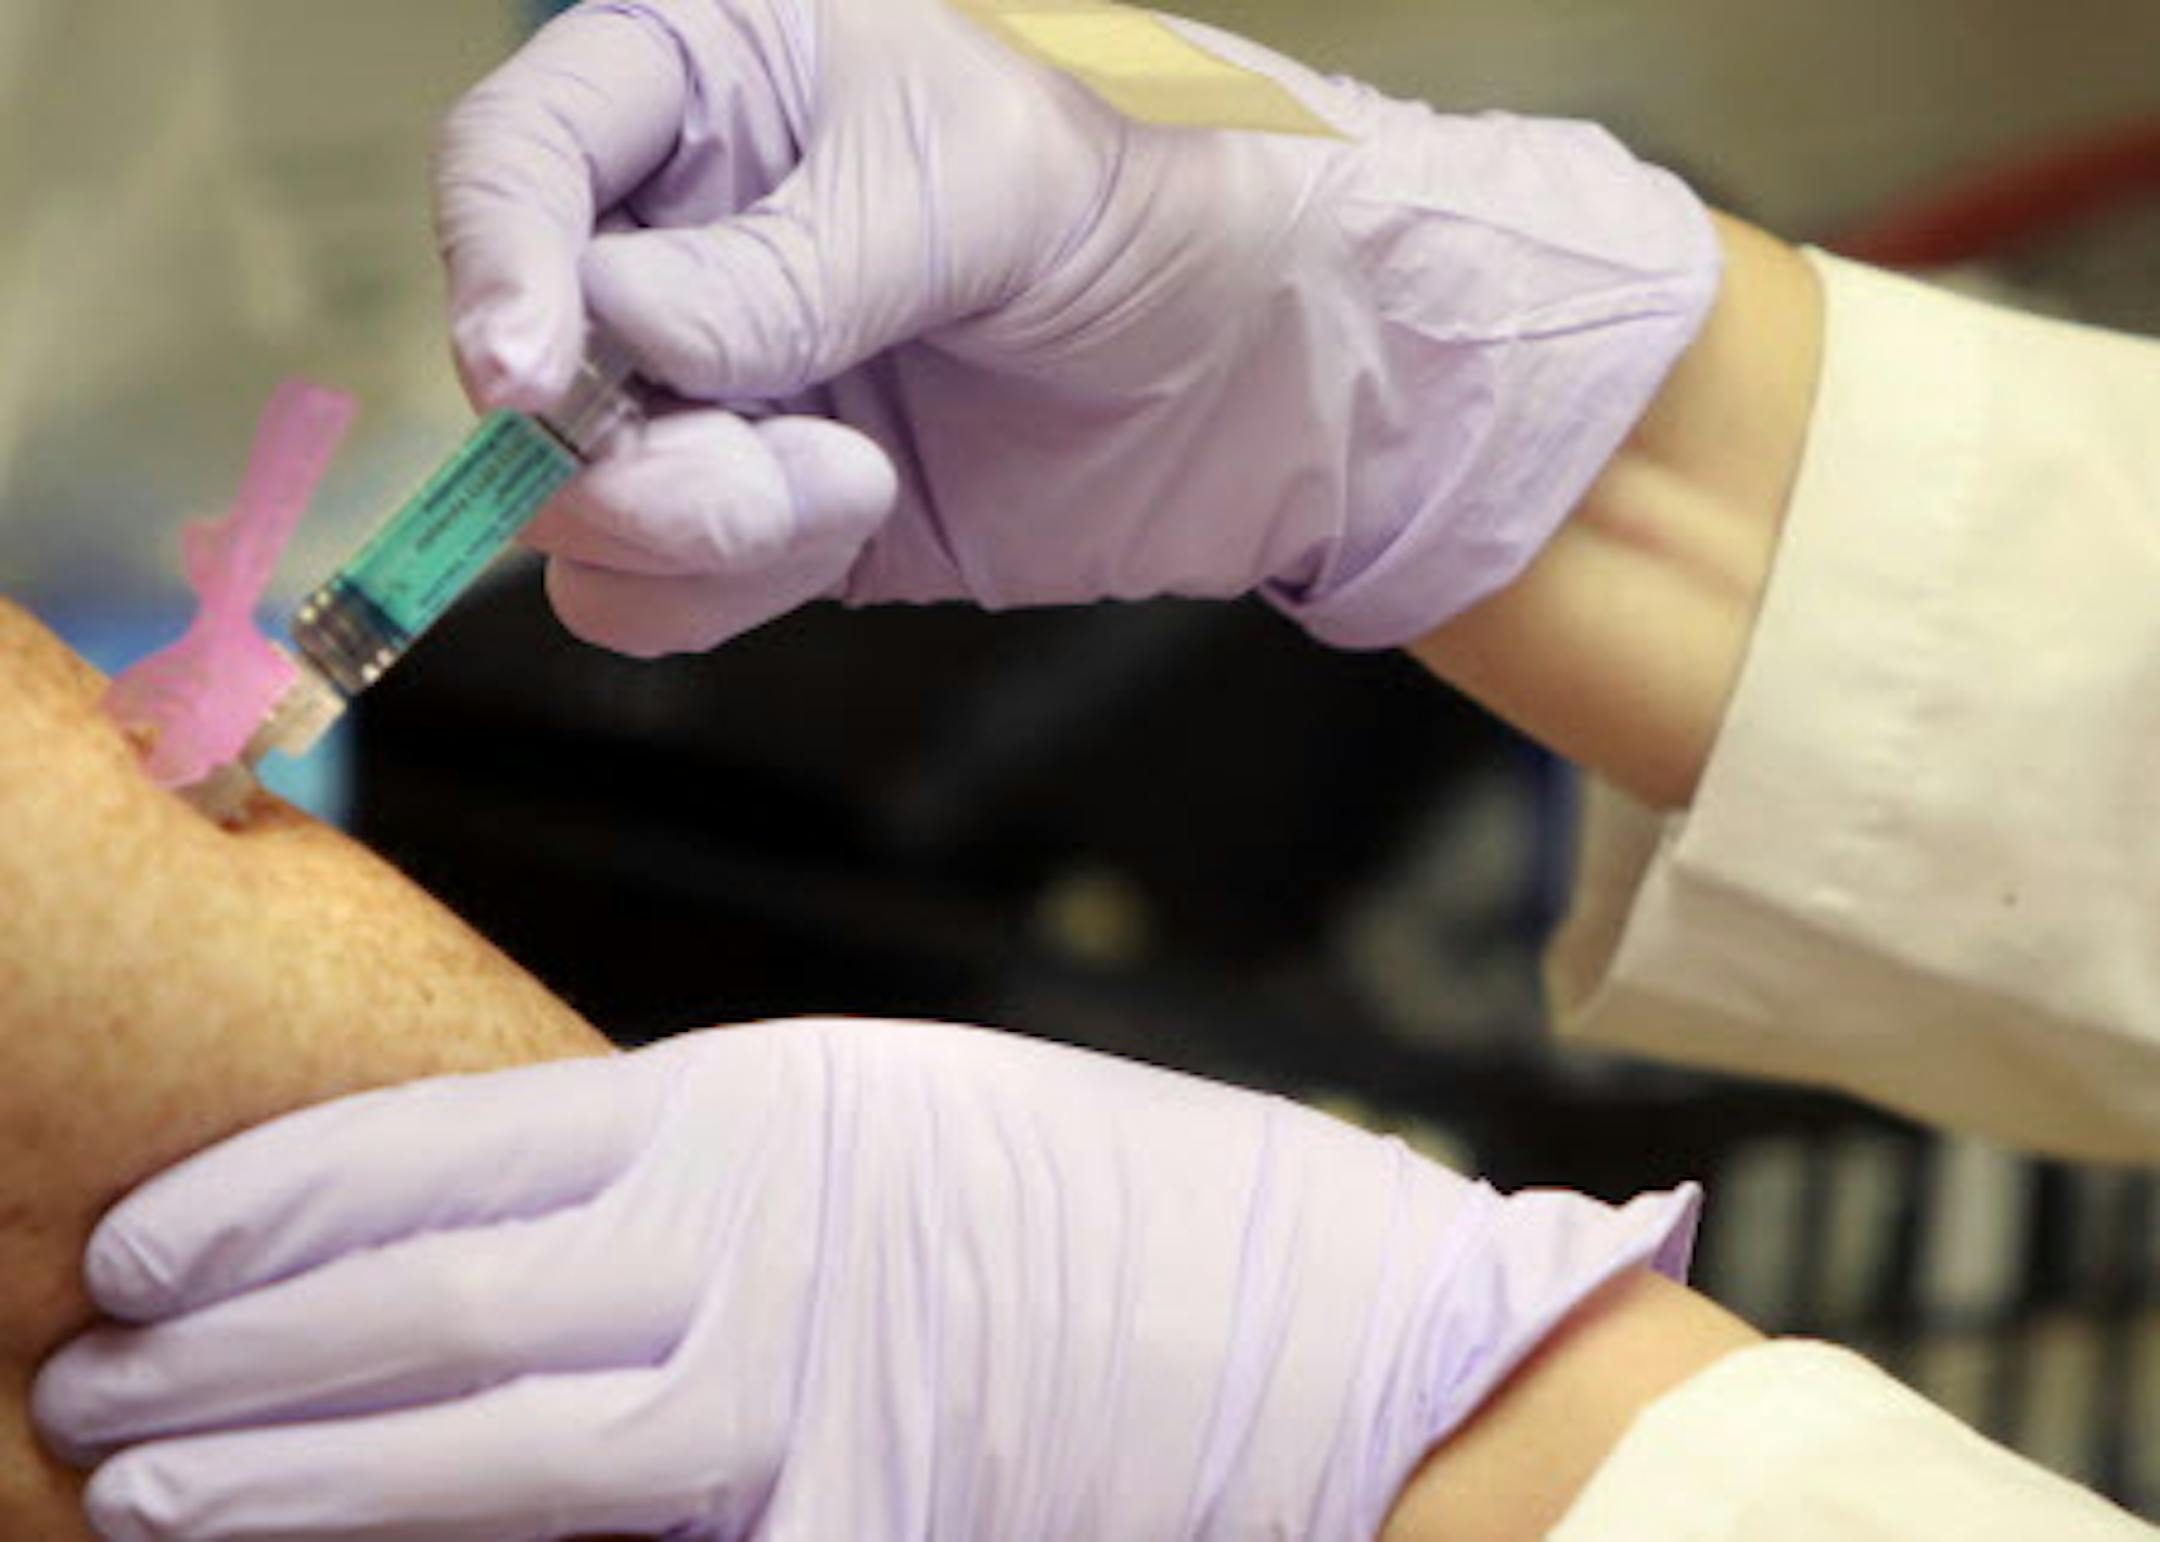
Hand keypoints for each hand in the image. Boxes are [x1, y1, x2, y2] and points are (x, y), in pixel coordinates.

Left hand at [39, 1020, 1696, 1539]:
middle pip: (425, 1301)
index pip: (449, 1144)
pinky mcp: (854, 1524)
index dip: (279, 1206)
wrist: (1344, 1342)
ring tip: (151, 1495)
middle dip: (235, 1361)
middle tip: (97, 1398)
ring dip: (295, 1474)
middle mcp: (750, 1239)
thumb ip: (731, 1177)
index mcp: (764, 1108)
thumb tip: (561, 1225)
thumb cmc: (1143, 1220)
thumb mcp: (910, 1131)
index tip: (156, 1249)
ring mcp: (796, 1399)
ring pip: (481, 1441)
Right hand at [440, 0, 1719, 656]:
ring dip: (682, 523)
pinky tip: (857, 519)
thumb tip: (604, 341)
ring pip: (577, 493)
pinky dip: (724, 585)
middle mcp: (699, 239)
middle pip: (527, 356)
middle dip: (612, 438)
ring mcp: (733, 390)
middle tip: (758, 459)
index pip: (522, 155)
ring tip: (844, 486)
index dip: (492, 260)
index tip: (532, 370)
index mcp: (727, 85)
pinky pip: (661, 586)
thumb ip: (784, 262)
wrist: (1296, 365)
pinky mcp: (781, 515)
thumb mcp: (984, 183)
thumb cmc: (1170, 194)